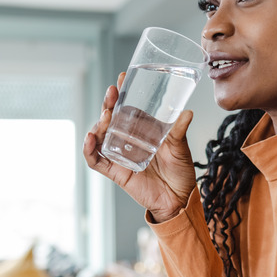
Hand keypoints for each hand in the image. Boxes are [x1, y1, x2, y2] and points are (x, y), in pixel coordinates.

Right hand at [83, 72, 197, 222]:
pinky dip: (89, 149)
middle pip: (111, 118)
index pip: (127, 108)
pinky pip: (96, 160)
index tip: (123, 78)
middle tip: (112, 93)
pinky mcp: (115, 171)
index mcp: (142, 130)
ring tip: (106, 116)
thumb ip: (179, 131)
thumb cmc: (181, 171)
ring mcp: (119, 154)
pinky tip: (90, 139)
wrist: (179, 199)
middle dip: (108, 104)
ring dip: (99, 124)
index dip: (122, 93)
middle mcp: (128, 140)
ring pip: (100, 136)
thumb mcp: (180, 147)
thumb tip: (187, 112)